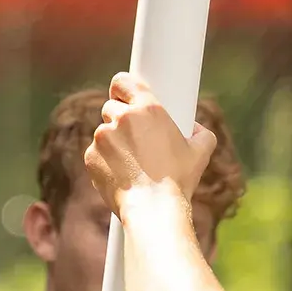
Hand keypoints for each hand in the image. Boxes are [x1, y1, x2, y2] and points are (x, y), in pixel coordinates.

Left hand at [85, 76, 215, 214]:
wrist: (153, 209)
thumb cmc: (178, 180)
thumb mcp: (200, 152)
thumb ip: (201, 133)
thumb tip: (197, 130)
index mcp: (148, 108)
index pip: (123, 81)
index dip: (122, 89)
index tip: (124, 96)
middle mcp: (121, 118)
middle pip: (112, 107)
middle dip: (120, 120)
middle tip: (135, 138)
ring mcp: (102, 137)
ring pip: (103, 132)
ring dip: (113, 142)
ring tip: (131, 163)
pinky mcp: (90, 157)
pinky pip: (95, 153)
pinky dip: (104, 161)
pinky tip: (121, 174)